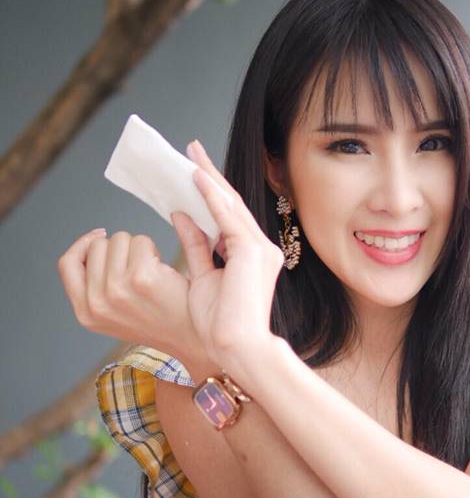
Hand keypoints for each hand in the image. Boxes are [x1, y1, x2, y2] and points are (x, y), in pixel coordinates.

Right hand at [56, 226, 199, 358]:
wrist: (192, 339)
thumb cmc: (158, 320)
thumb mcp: (114, 312)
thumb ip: (96, 283)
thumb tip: (95, 238)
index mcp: (85, 313)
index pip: (67, 264)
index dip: (82, 245)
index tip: (100, 237)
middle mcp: (96, 303)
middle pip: (96, 247)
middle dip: (119, 249)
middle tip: (139, 272)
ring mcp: (116, 290)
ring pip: (118, 239)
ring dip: (137, 248)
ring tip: (151, 274)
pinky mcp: (141, 278)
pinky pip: (140, 241)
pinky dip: (153, 249)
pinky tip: (162, 271)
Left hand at [170, 139, 284, 385]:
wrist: (236, 348)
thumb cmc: (219, 326)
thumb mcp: (202, 278)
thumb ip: (196, 246)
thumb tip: (181, 215)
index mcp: (250, 257)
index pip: (227, 216)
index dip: (209, 192)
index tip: (192, 172)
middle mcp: (261, 249)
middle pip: (231, 205)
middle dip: (210, 176)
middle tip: (191, 150)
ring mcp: (260, 249)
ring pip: (231, 206)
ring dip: (210, 179)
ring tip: (191, 156)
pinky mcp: (252, 252)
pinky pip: (228, 218)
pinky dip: (212, 196)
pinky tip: (198, 177)